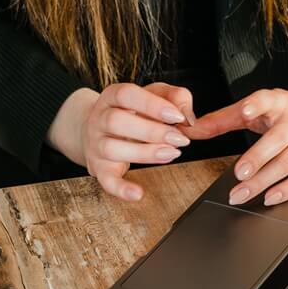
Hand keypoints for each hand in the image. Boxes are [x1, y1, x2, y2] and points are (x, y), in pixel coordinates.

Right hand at [47, 83, 194, 200]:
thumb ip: (177, 99)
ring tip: (171, 154)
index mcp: (112, 96)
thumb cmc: (131, 113)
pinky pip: (106, 181)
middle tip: (179, 139)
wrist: (95, 131)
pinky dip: (121, 189)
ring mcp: (96, 145)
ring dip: (144, 154)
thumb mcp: (154, 97)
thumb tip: (192, 117)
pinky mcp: (99, 168)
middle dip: (152, 132)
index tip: (176, 116)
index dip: (152, 105)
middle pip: (117, 121)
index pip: (126, 94)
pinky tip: (138, 194)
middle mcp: (99, 119)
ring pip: (112, 149)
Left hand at [185, 73, 287, 205]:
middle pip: (276, 141)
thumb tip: (193, 130)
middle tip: (238, 175)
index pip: (269, 100)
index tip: (246, 110)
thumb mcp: (263, 107)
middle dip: (256, 159)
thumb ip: (226, 118)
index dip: (257, 104)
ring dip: (263, 180)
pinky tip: (271, 197)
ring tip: (242, 194)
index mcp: (281, 102)